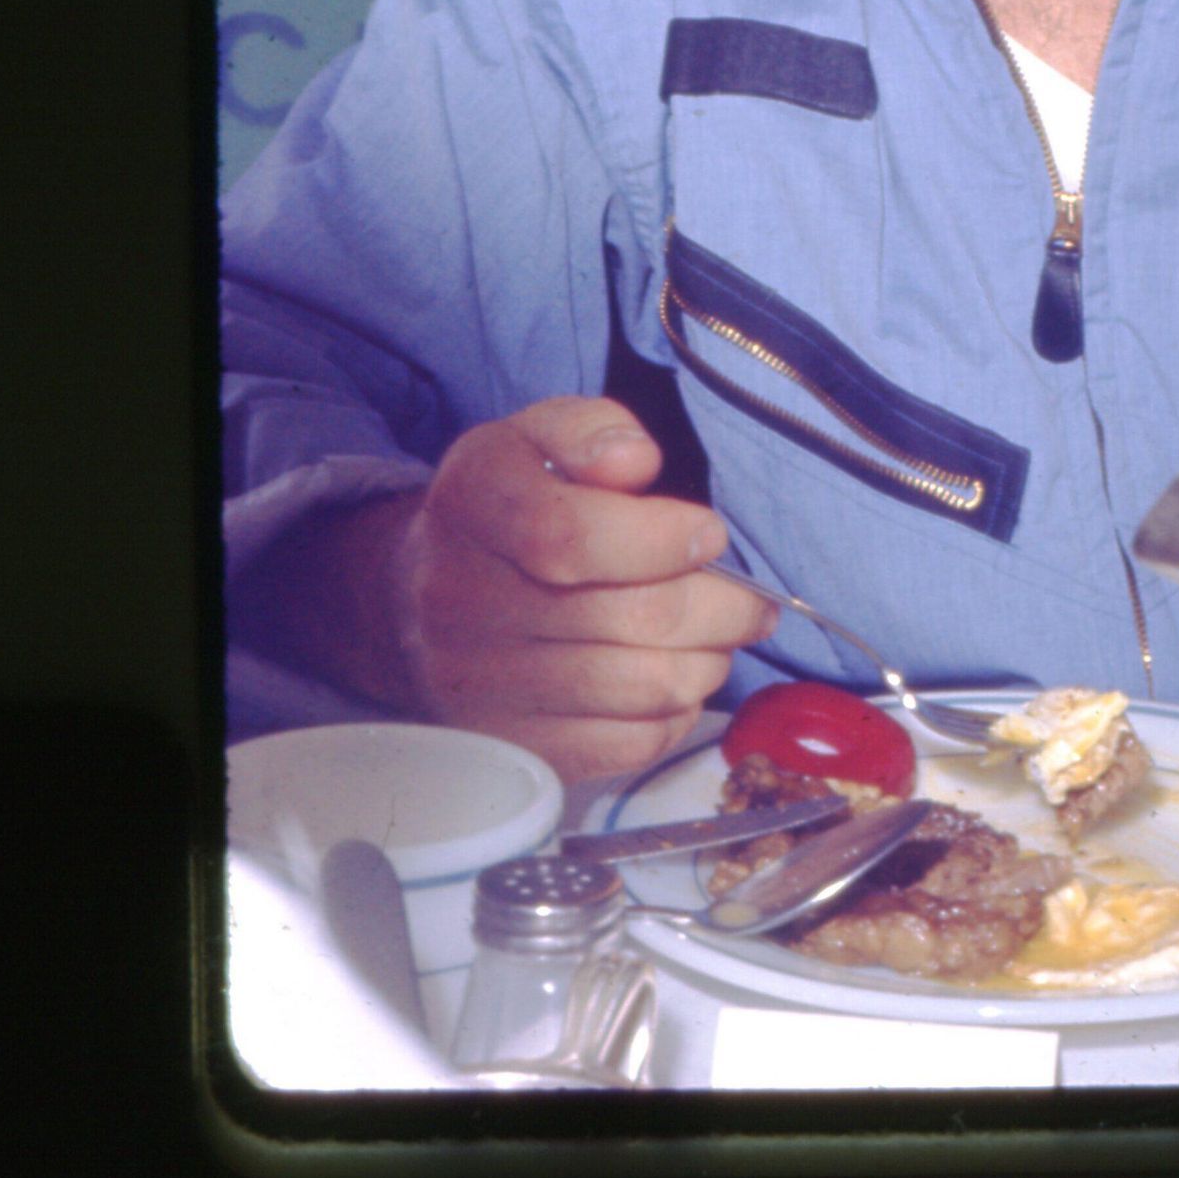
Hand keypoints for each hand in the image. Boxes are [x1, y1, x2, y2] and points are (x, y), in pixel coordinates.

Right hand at [383, 394, 777, 780]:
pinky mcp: (511, 745)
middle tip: (754, 602)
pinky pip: (623, 746)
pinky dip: (675, 716)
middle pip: (623, 620)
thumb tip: (635, 463)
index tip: (711, 534)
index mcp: (472, 504)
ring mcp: (480, 685)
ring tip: (723, 637)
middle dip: (718, 609)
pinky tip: (681, 680)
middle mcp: (461, 600)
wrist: (423, 594)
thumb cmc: (514, 501)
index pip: (568, 537)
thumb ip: (591, 431)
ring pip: (636, 689)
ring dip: (707, 663)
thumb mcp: (540, 436)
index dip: (658, 540)